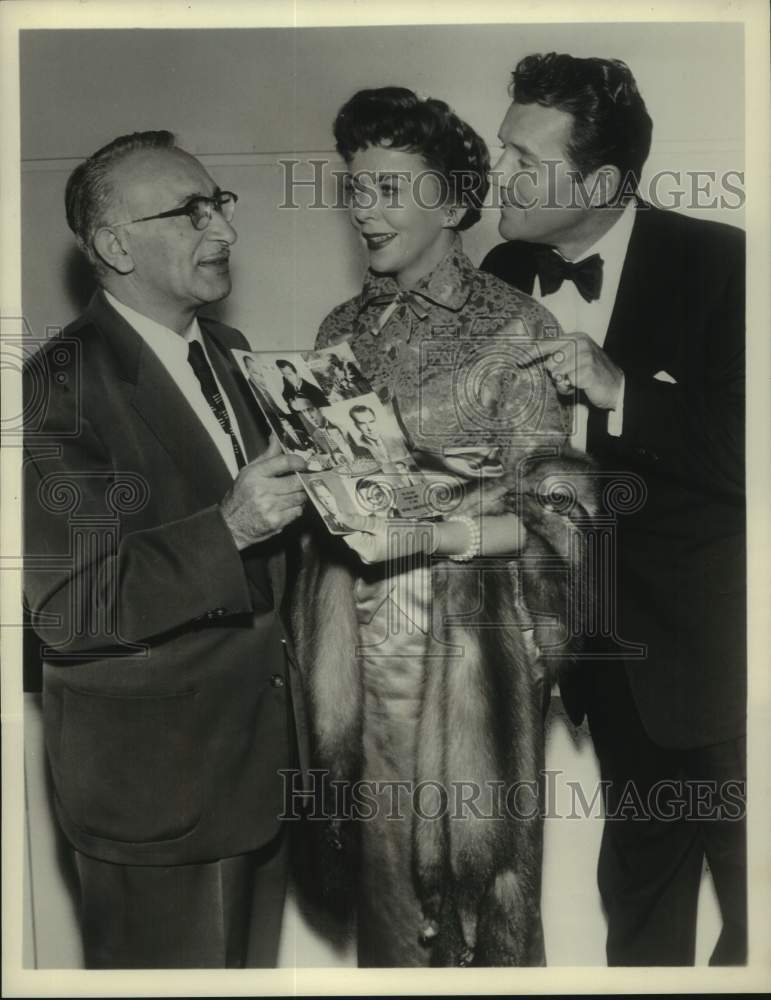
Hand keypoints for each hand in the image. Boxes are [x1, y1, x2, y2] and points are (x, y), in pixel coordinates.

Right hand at [220, 435, 306, 549]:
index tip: (303, 463)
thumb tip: (276, 438)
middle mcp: (262, 490)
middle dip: (301, 481)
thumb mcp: (248, 472)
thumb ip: (266, 456)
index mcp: (255, 474)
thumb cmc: (240, 497)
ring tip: (290, 494)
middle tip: (300, 480)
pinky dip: (296, 509)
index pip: (284, 462)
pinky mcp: (276, 521)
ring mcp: (270, 506)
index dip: (298, 461)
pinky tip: (286, 507)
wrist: (231, 525)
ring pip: (299, 497)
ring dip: (299, 495)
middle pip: (296, 482)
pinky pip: (297, 511)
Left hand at [342, 514, 435, 564]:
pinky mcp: (374, 553)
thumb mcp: (381, 524)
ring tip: (379, 520)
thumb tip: (340, 517)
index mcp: (367, 552)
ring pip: (360, 537)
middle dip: (359, 524)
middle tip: (372, 515)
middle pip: (353, 536)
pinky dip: (370, 531)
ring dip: (365, 526)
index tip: (351, 511)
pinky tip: (380, 526)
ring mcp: (370, 556)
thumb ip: (360, 522)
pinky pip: (366, 539)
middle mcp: (366, 557)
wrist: (422, 538)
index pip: (348, 535)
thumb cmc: (404, 531)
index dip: (348, 522)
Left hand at [519, 333, 623, 409]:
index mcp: (576, 337)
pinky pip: (566, 383)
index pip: (548, 343)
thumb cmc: (593, 373)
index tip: (520, 360)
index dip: (532, 353)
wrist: (616, 386)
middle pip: (549, 362)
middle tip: (569, 376)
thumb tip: (540, 361)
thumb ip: (560, 356)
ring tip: (576, 382)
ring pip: (556, 374)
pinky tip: (579, 387)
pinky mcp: (586, 371)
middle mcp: (580, 344)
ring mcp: (584, 357)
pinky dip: (569, 388)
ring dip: (563, 382)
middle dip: (556, 373)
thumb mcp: (577, 358)